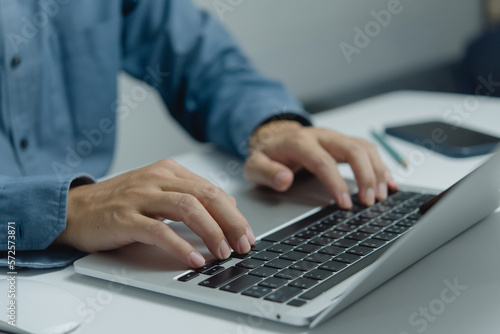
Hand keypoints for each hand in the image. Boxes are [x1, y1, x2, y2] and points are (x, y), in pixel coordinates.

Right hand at [54, 159, 255, 267]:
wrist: (74, 209)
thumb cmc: (119, 203)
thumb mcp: (157, 191)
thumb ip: (189, 196)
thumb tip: (226, 208)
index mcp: (168, 171)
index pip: (212, 190)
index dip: (234, 214)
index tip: (246, 234)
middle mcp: (157, 179)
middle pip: (206, 196)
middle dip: (231, 222)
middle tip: (243, 244)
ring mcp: (140, 197)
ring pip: (188, 208)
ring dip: (211, 232)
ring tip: (223, 252)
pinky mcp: (124, 217)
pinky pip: (159, 230)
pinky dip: (179, 245)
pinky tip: (193, 258)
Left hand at [244, 121, 397, 207]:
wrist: (273, 138)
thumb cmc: (267, 154)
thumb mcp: (255, 165)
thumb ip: (267, 172)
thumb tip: (285, 180)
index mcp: (300, 142)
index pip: (323, 161)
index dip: (337, 183)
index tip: (346, 204)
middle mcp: (322, 136)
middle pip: (352, 149)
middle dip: (366, 175)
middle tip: (371, 201)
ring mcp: (335, 138)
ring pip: (364, 148)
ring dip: (378, 170)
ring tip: (382, 195)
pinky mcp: (343, 143)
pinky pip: (368, 150)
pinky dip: (381, 165)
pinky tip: (390, 182)